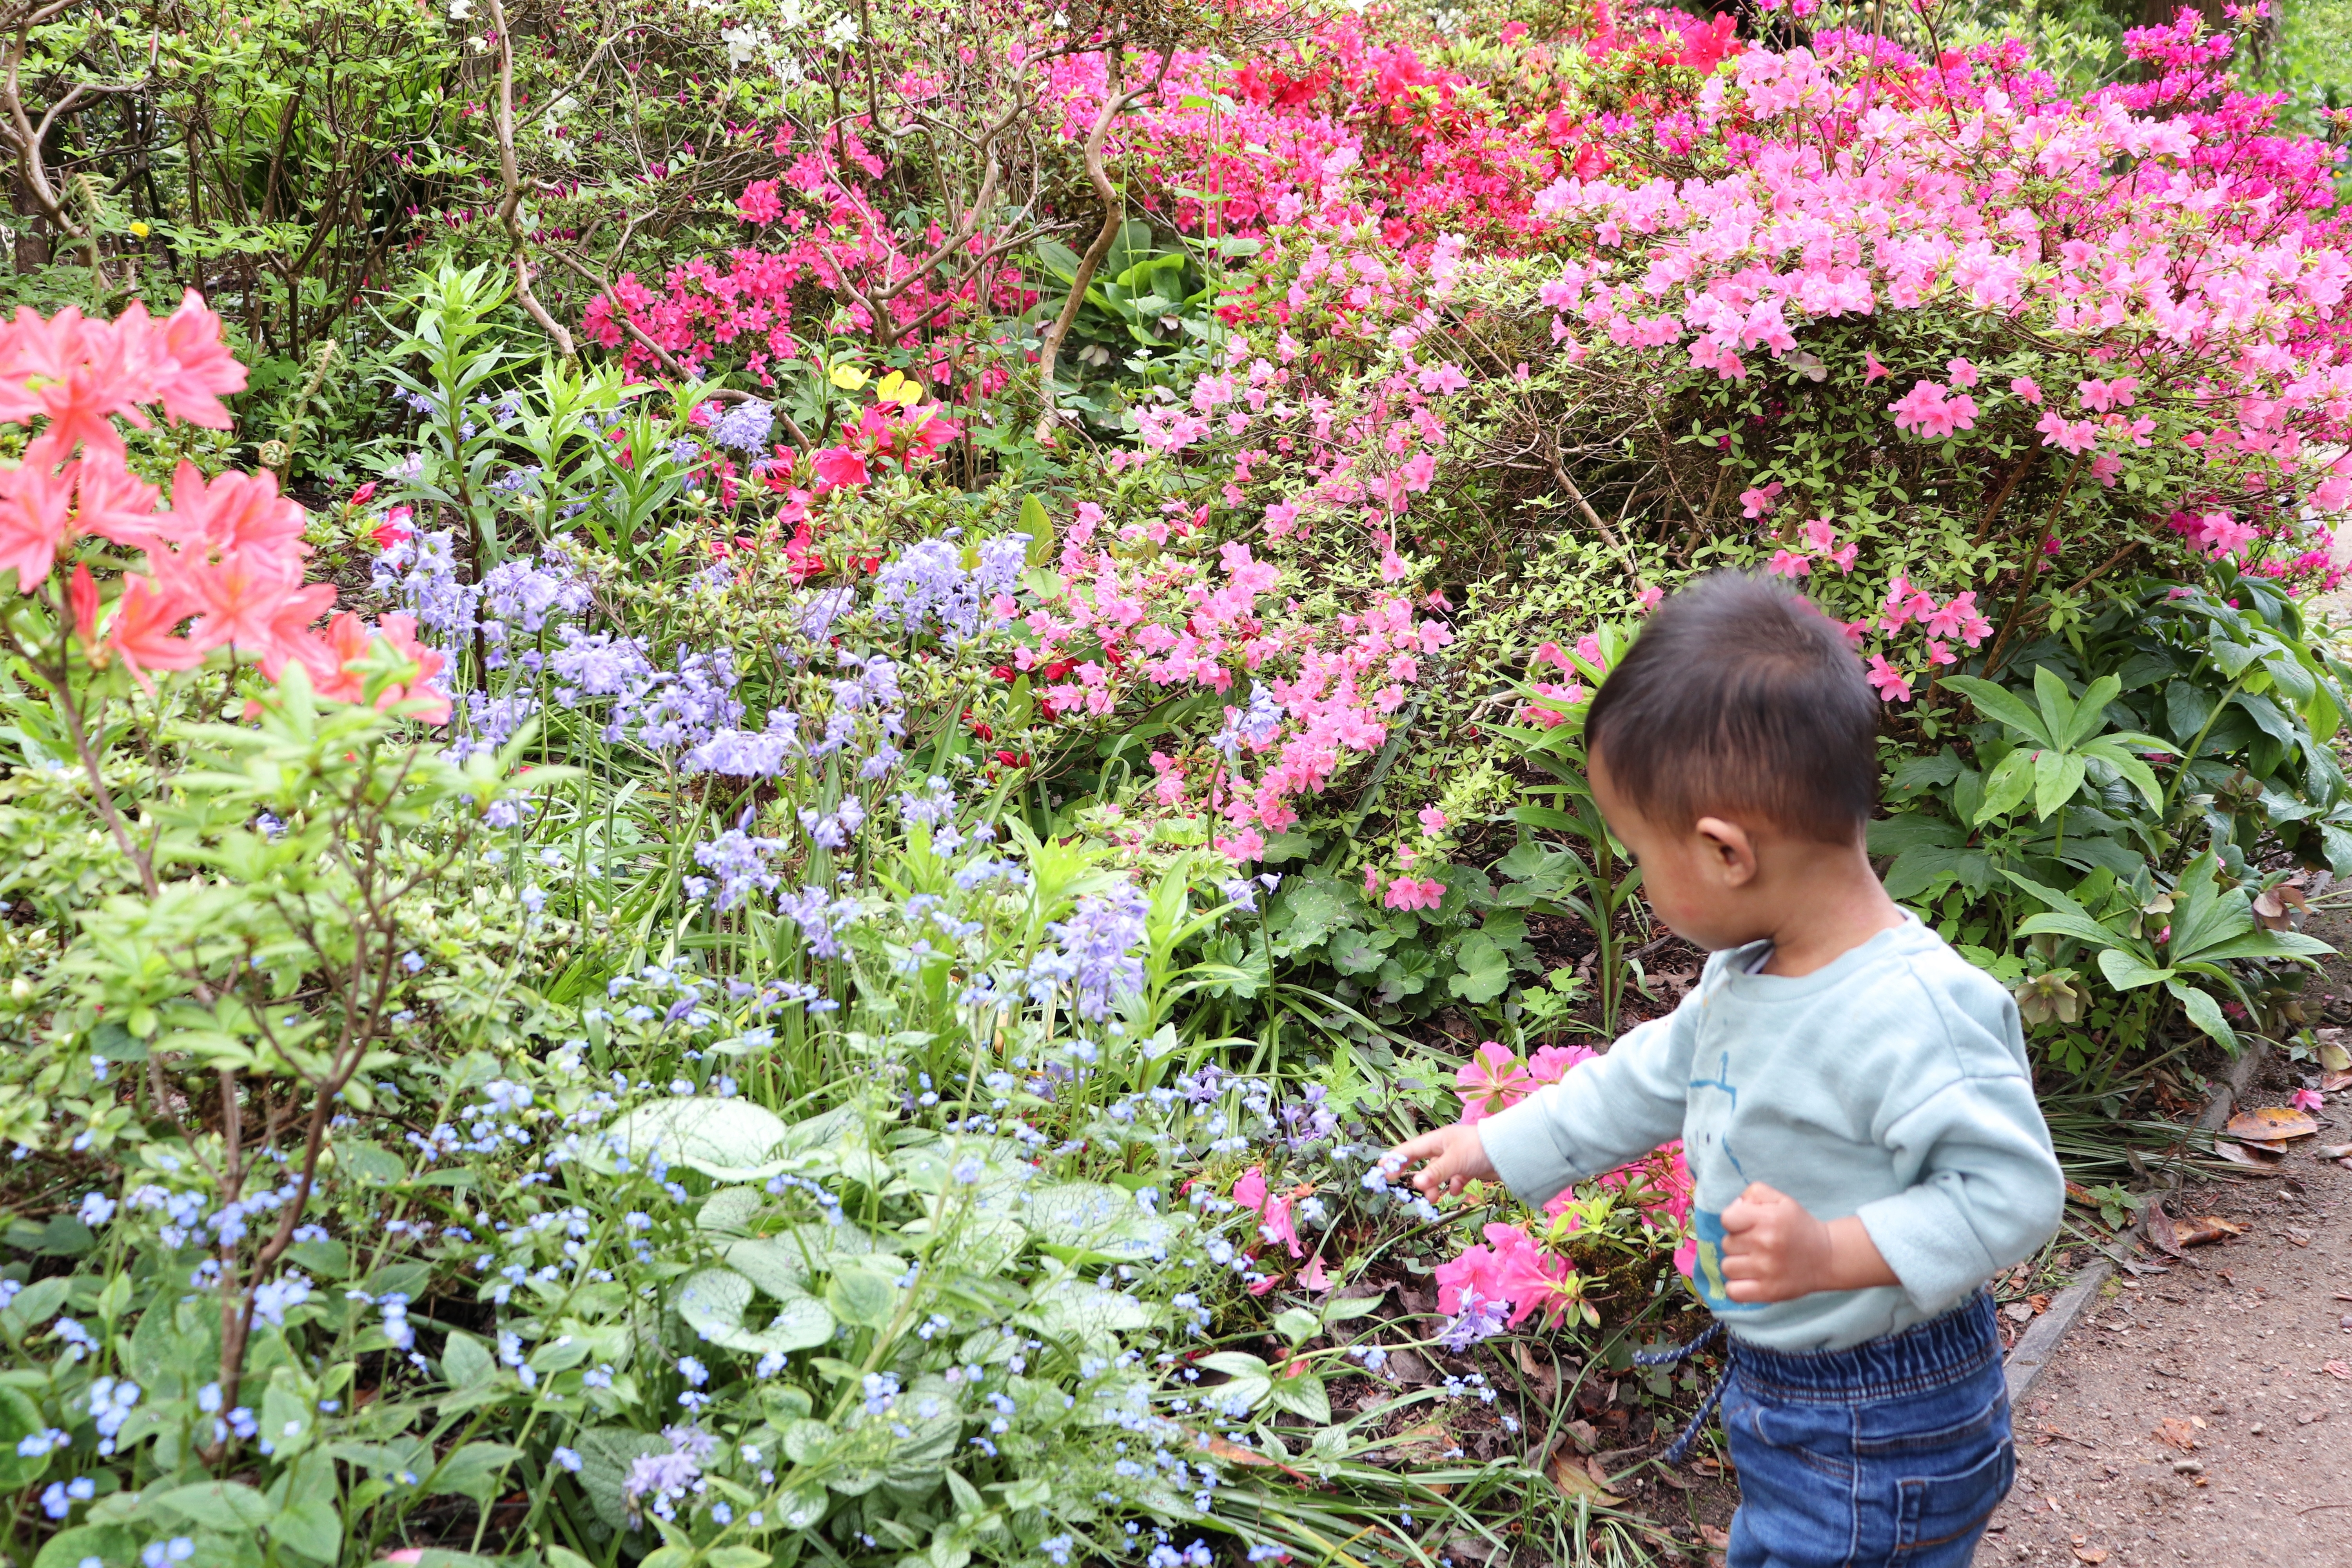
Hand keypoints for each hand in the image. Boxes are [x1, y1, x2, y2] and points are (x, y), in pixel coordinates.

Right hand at [1387, 1121, 1497, 1199]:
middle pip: (1421, 1162)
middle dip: (1413, 1176)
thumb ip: (1435, 1173)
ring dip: (1433, 1187)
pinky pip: (1453, 1179)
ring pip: (1437, 1174)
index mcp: (1437, 1140)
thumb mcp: (1454, 1160)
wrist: (1511, 1151)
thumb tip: (1415, 1184)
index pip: (1409, 1150)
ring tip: (1433, 1199)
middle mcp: (1444, 1148)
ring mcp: (1457, 1158)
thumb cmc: (1480, 1148)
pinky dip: (1452, 1186)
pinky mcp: (1468, 1168)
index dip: (1395, 1159)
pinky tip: (1456, 1191)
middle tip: (1404, 1189)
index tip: (1382, 1171)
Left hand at [1718, 1183, 1896, 1302]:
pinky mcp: (1768, 1292)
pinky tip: (1748, 1279)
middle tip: (1756, 1245)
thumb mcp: (1781, 1201)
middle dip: (1738, 1243)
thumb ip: (1753, 1194)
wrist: (1827, 1257)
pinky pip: (1733, 1291)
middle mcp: (1766, 1244)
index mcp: (1768, 1219)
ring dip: (1737, 1265)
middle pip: (1726, 1244)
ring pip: (1727, 1267)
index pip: (1727, 1219)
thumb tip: (1735, 1207)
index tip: (1745, 1226)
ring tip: (1754, 1262)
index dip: (1733, 1222)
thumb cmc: (1799, 1227)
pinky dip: (1736, 1287)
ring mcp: (1766, 1270)